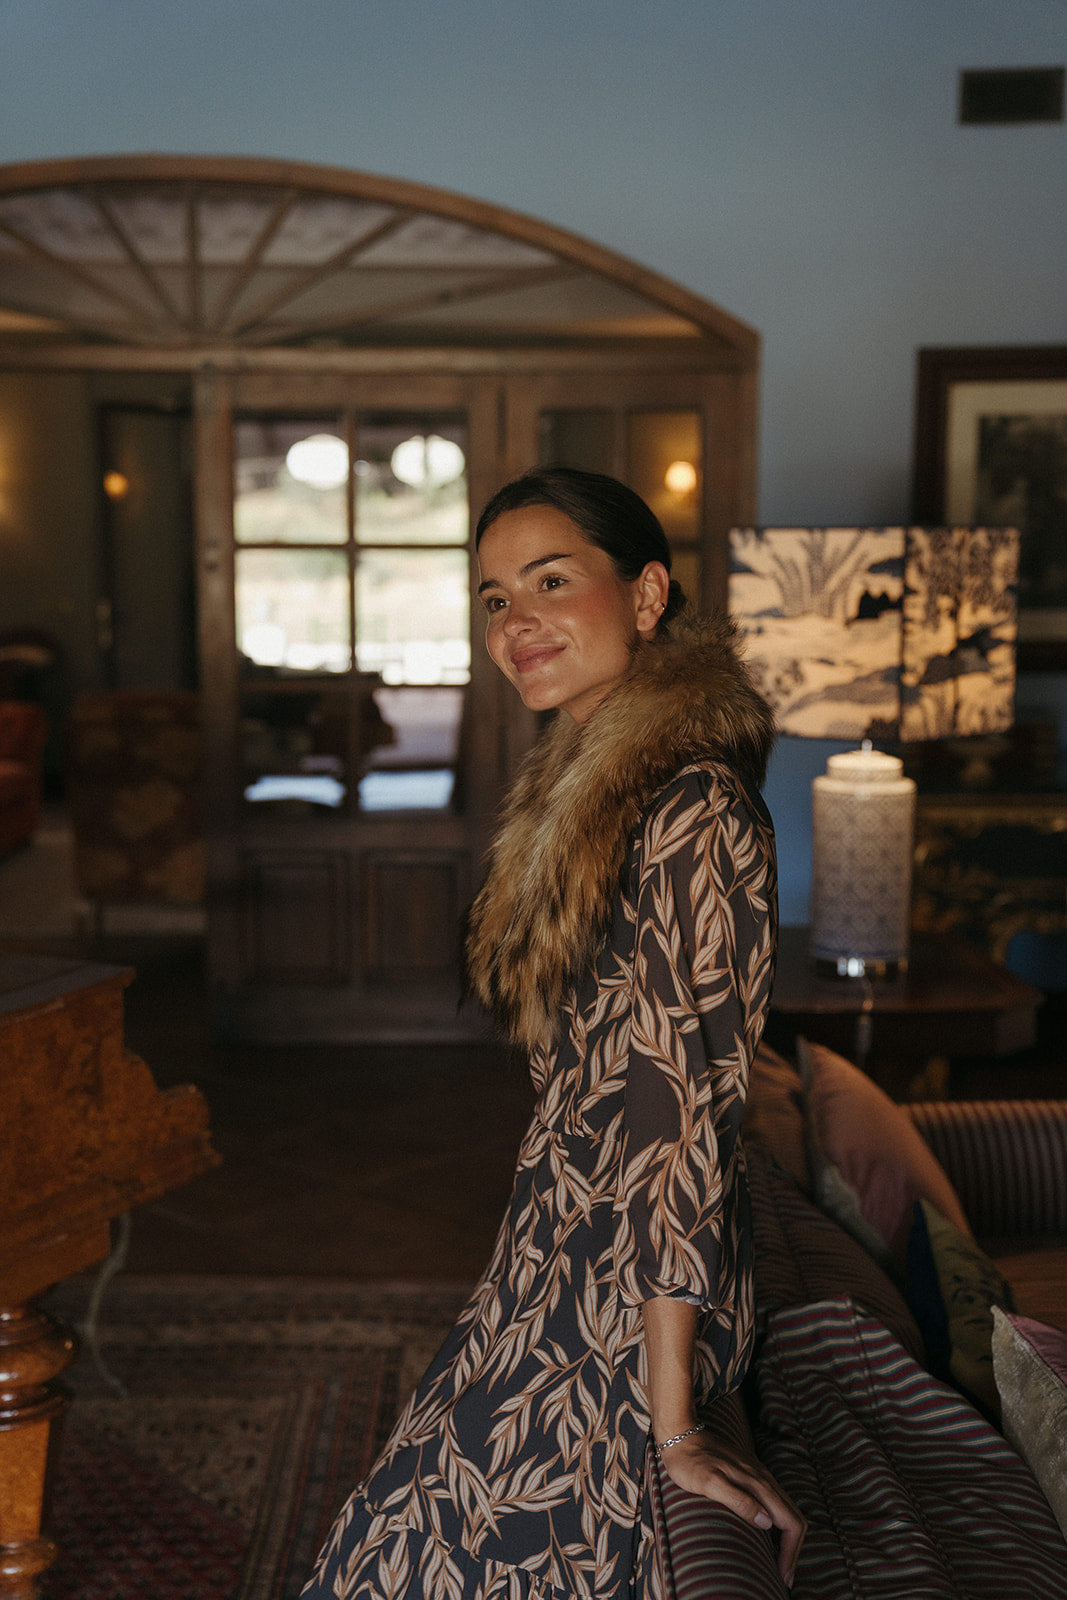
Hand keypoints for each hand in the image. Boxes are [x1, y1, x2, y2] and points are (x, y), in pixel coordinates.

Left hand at [658, 1430, 805, 1588]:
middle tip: (784, 1578)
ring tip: (779, 1564)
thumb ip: (738, 1500)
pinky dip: (778, 1526)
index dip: (791, 1551)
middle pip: (794, 1518)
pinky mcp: (751, 1476)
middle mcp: (764, 1479)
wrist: (680, 1434)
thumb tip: (767, 1522)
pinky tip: (767, 1537)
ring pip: (786, 1511)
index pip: (791, 1521)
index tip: (783, 1575)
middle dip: (794, 1550)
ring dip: (788, 1539)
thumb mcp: (709, 1483)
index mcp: (759, 1484)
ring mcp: (759, 1477)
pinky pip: (775, 1504)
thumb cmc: (690, 1461)